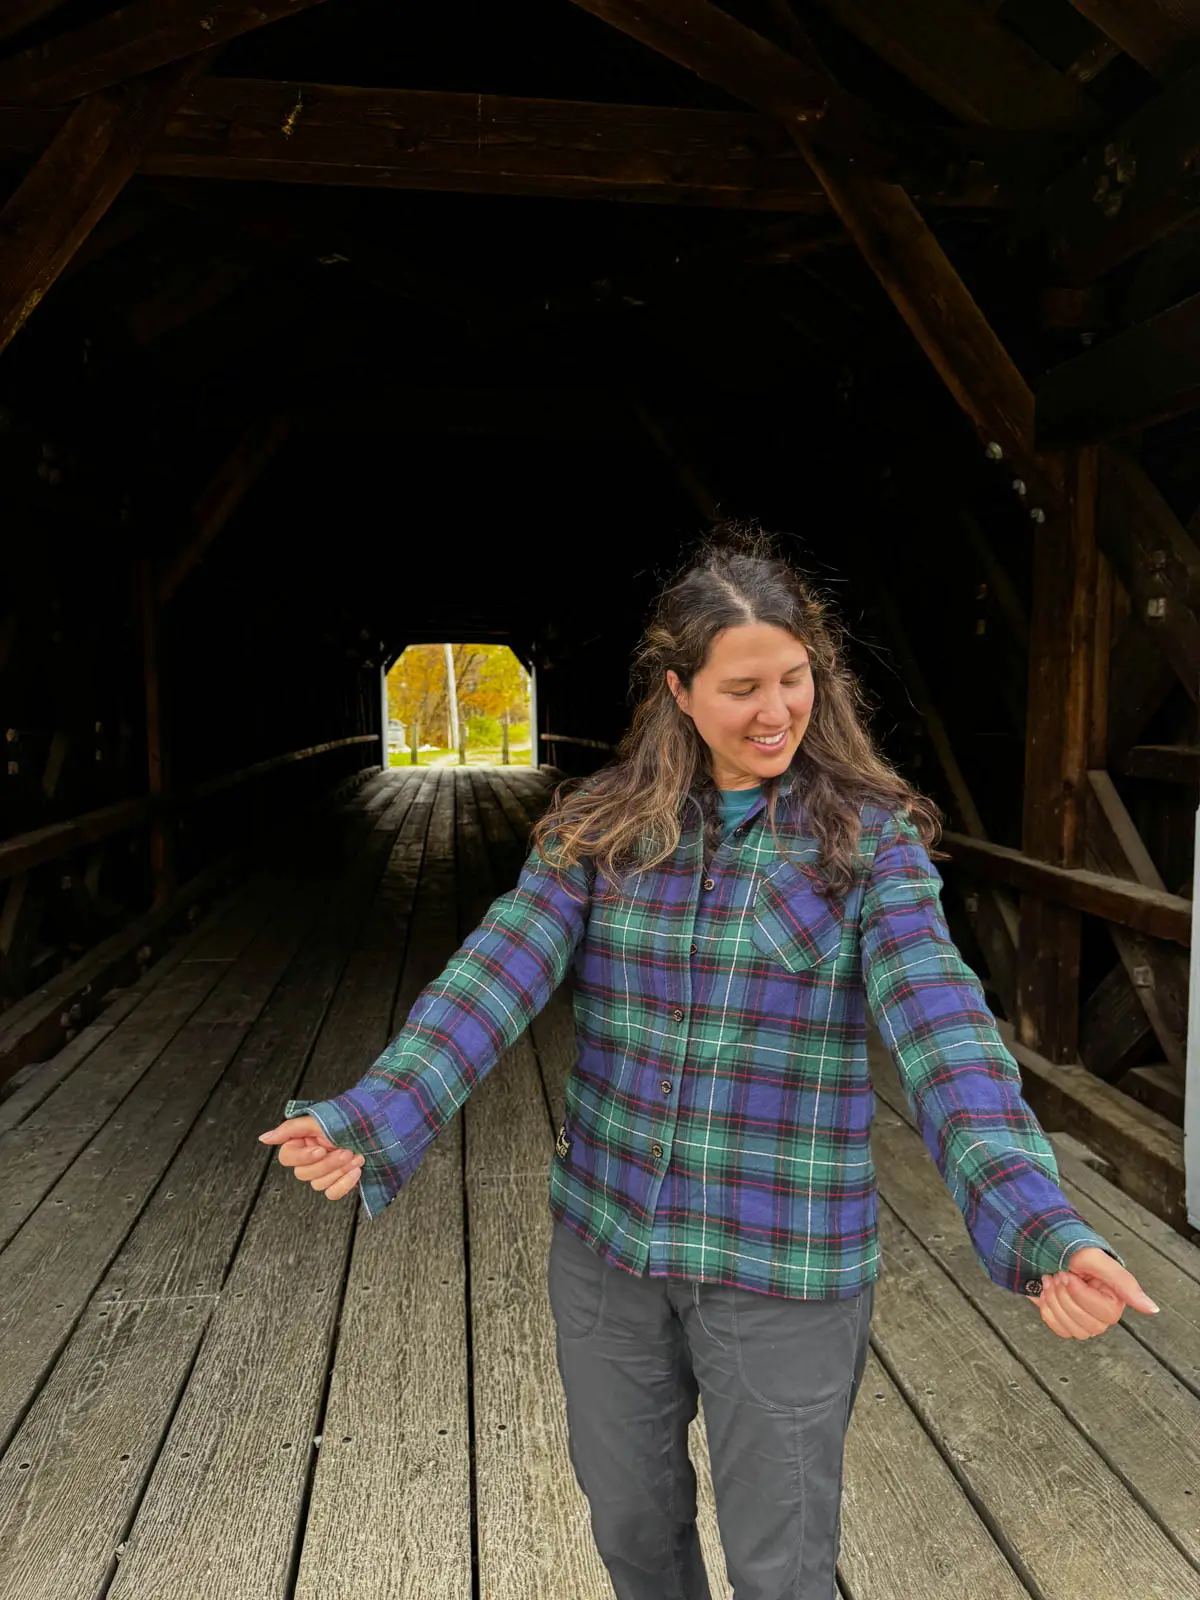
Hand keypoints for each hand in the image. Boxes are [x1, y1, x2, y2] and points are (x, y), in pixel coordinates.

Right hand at [258, 1115, 364, 1200]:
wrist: (382, 1124)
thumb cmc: (353, 1117)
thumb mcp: (320, 1118)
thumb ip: (290, 1129)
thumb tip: (264, 1138)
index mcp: (303, 1141)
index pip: (288, 1158)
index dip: (304, 1157)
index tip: (321, 1148)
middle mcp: (311, 1157)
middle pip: (303, 1174)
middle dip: (328, 1163)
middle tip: (346, 1150)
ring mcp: (325, 1171)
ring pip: (318, 1184)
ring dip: (339, 1171)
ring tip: (356, 1156)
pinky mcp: (339, 1181)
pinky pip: (332, 1193)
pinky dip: (344, 1184)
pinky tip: (357, 1171)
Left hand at [1032, 1245, 1158, 1339]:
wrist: (1043, 1246)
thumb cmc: (1070, 1248)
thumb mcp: (1096, 1258)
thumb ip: (1123, 1282)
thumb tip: (1153, 1309)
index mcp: (1115, 1297)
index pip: (1106, 1314)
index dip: (1081, 1295)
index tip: (1068, 1274)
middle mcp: (1103, 1312)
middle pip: (1089, 1326)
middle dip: (1065, 1297)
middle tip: (1057, 1274)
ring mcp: (1085, 1320)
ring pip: (1073, 1330)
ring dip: (1054, 1302)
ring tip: (1050, 1280)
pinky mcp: (1067, 1322)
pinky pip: (1059, 1330)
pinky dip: (1047, 1310)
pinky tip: (1045, 1293)